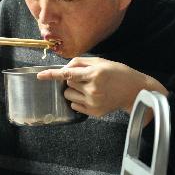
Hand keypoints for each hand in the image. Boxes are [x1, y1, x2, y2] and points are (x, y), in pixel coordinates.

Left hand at [37, 57, 167, 117]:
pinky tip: (91, 96)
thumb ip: (81, 62)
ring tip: (89, 88)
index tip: (40, 75)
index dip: (52, 74)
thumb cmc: (118, 73)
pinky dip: (78, 100)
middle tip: (86, 78)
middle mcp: (93, 89)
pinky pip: (75, 106)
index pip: (68, 73)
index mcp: (95, 74)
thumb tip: (65, 67)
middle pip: (68, 83)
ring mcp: (94, 102)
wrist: (135, 90)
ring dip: (74, 90)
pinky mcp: (94, 112)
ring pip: (69, 95)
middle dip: (73, 79)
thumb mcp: (101, 62)